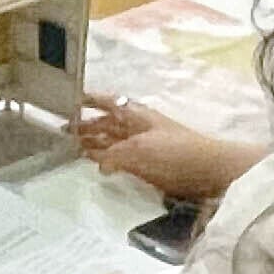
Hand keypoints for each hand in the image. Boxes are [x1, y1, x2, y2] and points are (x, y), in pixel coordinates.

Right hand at [74, 101, 259, 204]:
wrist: (211, 172)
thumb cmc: (176, 152)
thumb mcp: (139, 149)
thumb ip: (112, 155)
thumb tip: (98, 163)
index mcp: (135, 115)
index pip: (106, 102)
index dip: (88, 100)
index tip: (67, 102)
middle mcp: (136, 128)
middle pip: (105, 124)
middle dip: (85, 126)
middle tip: (62, 133)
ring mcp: (142, 147)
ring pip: (111, 143)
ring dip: (93, 145)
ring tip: (72, 151)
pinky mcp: (147, 167)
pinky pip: (120, 162)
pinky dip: (106, 163)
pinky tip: (96, 168)